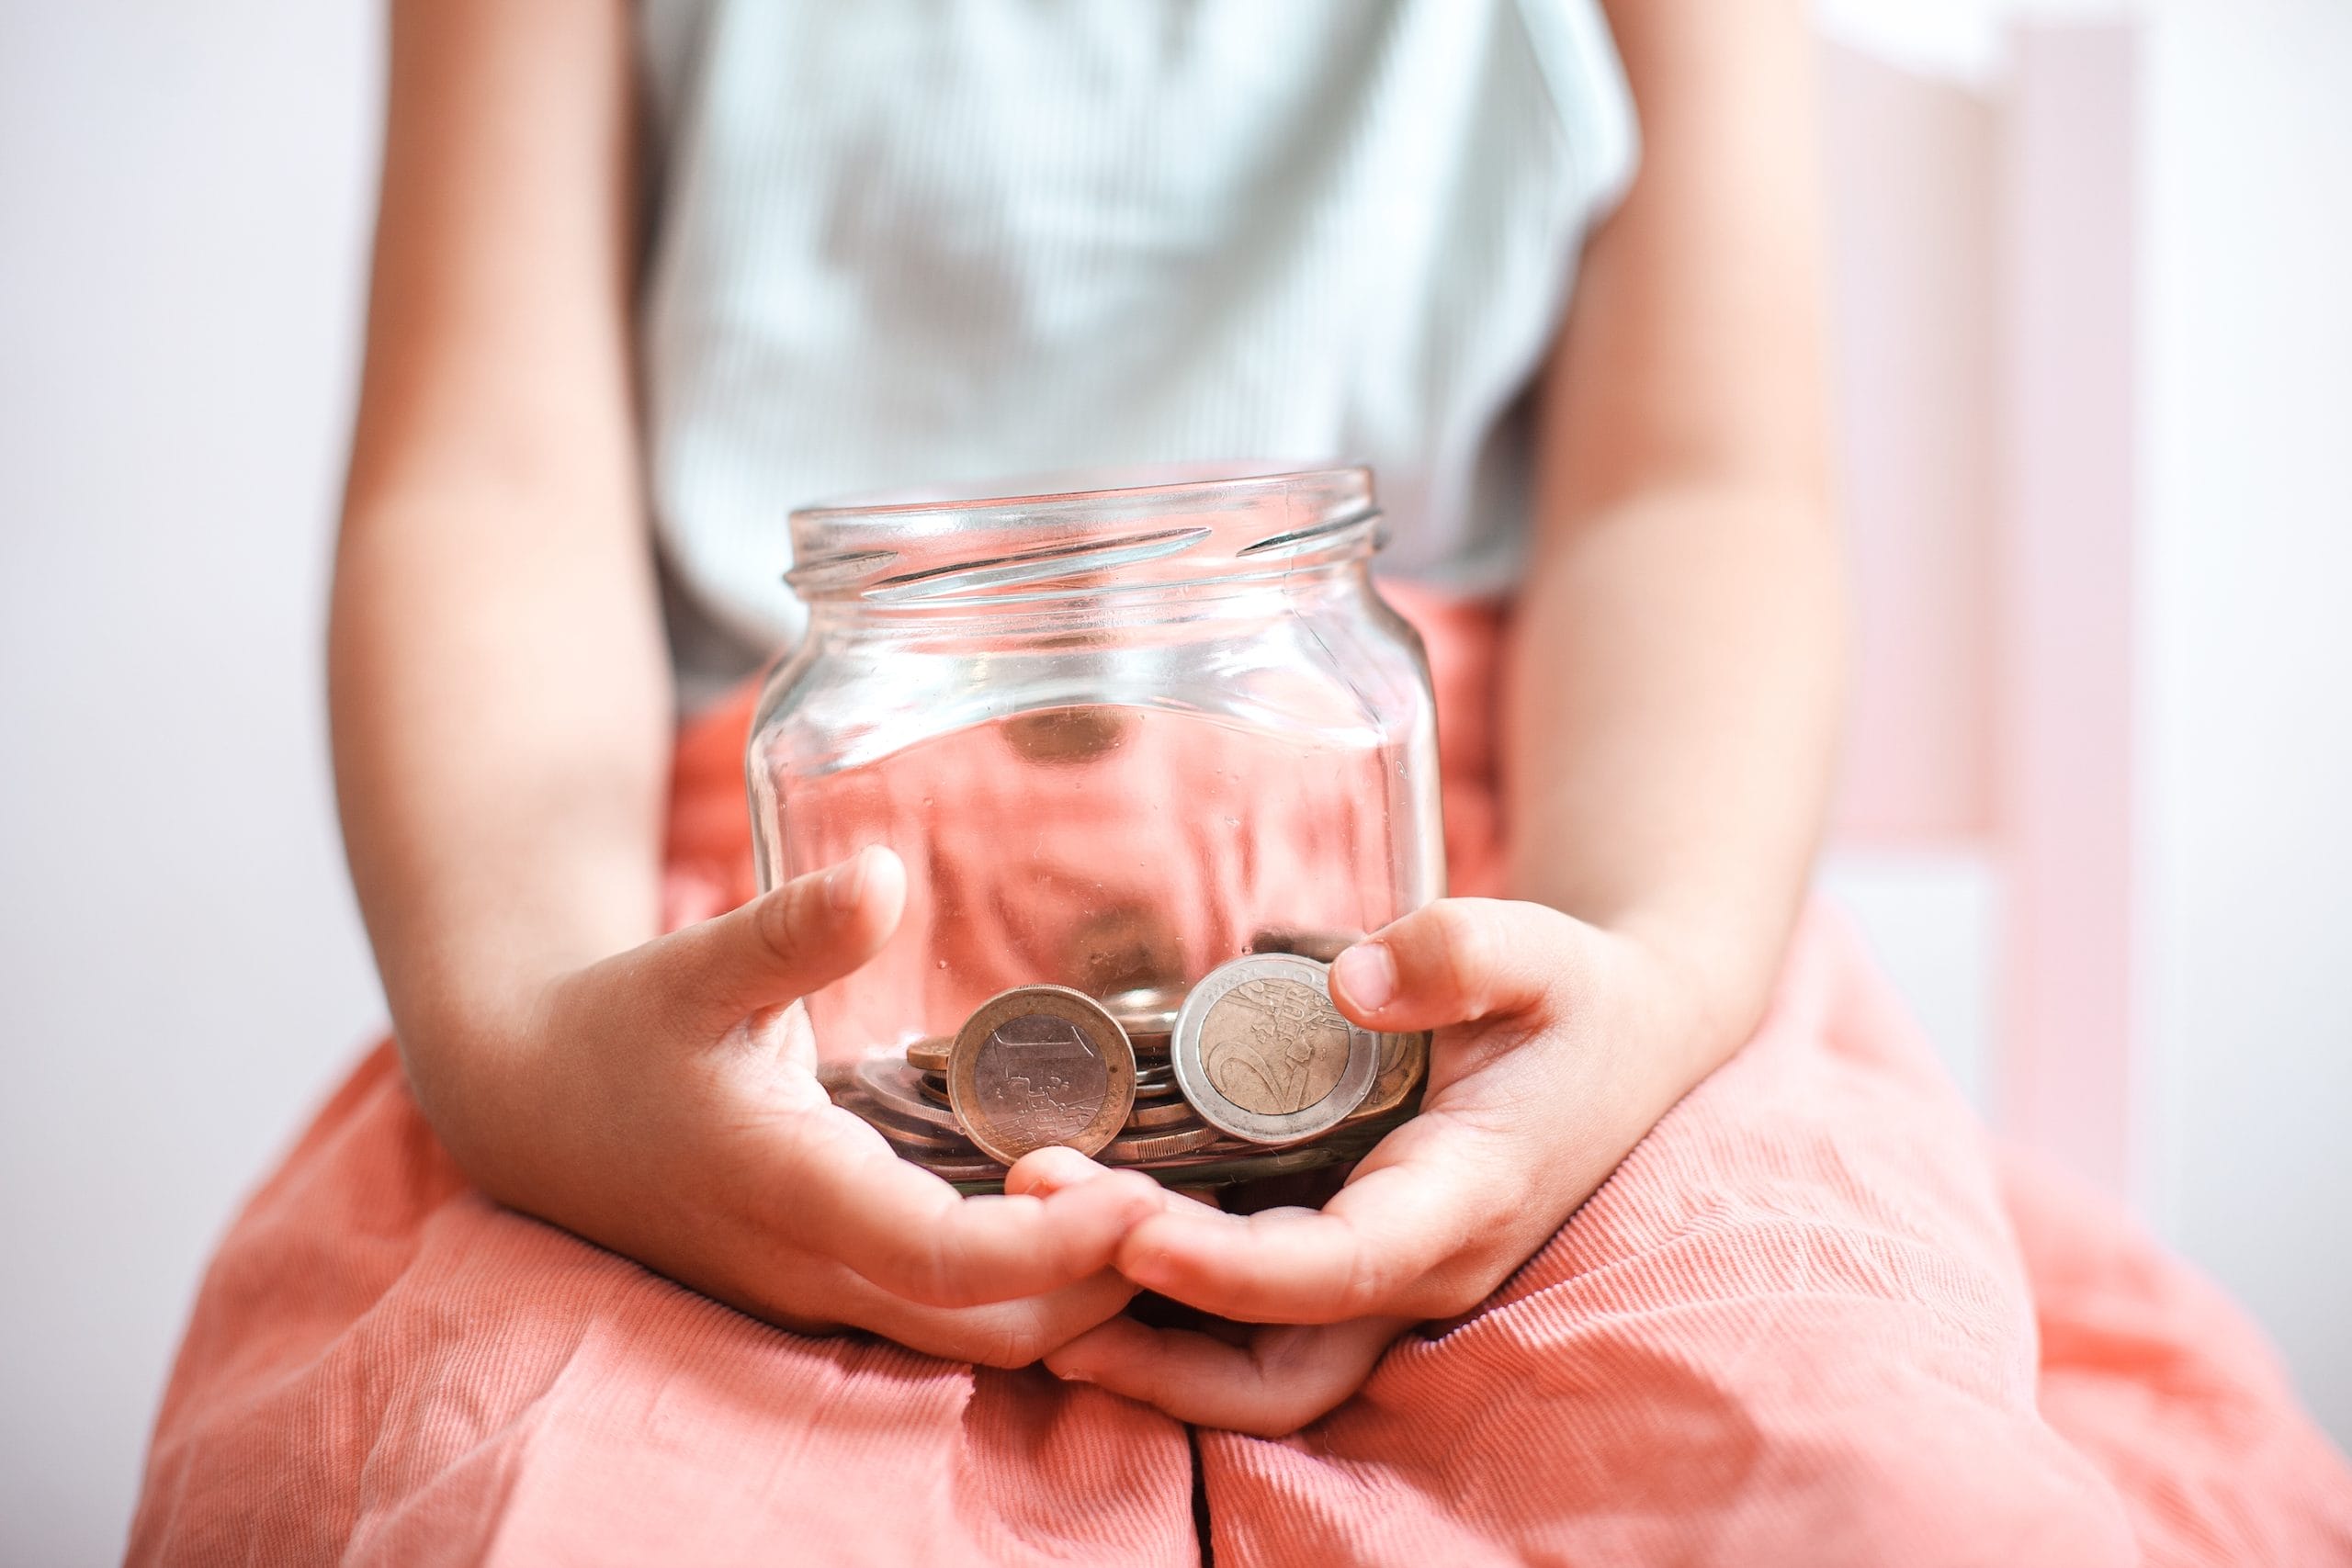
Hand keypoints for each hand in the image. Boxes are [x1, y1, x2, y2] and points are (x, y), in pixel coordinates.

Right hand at [422, 846, 1170, 1366]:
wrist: (532, 1107)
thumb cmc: (619, 1028)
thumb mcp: (694, 963)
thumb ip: (791, 930)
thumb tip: (884, 876)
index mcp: (785, 1192)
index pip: (941, 1262)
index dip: (1054, 1247)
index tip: (1150, 1201)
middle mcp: (810, 1271)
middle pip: (991, 1328)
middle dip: (1102, 1283)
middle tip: (1190, 1186)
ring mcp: (821, 1297)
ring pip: (981, 1339)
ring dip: (1079, 1291)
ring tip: (1165, 1196)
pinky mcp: (834, 1290)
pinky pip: (957, 1319)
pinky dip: (1037, 1286)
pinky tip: (1096, 1211)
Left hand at [1046, 898, 1713, 1432]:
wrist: (1621, 1041)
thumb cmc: (1573, 995)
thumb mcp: (1538, 950)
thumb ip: (1458, 954)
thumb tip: (1355, 981)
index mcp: (1464, 1199)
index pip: (1339, 1268)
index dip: (1226, 1268)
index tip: (1122, 1226)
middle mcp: (1421, 1269)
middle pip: (1278, 1371)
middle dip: (1149, 1334)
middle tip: (1030, 1226)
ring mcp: (1383, 1280)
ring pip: (1254, 1372)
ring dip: (1140, 1339)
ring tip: (1022, 1254)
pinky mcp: (1348, 1264)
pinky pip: (1248, 1328)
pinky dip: (1162, 1309)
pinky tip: (1076, 1242)